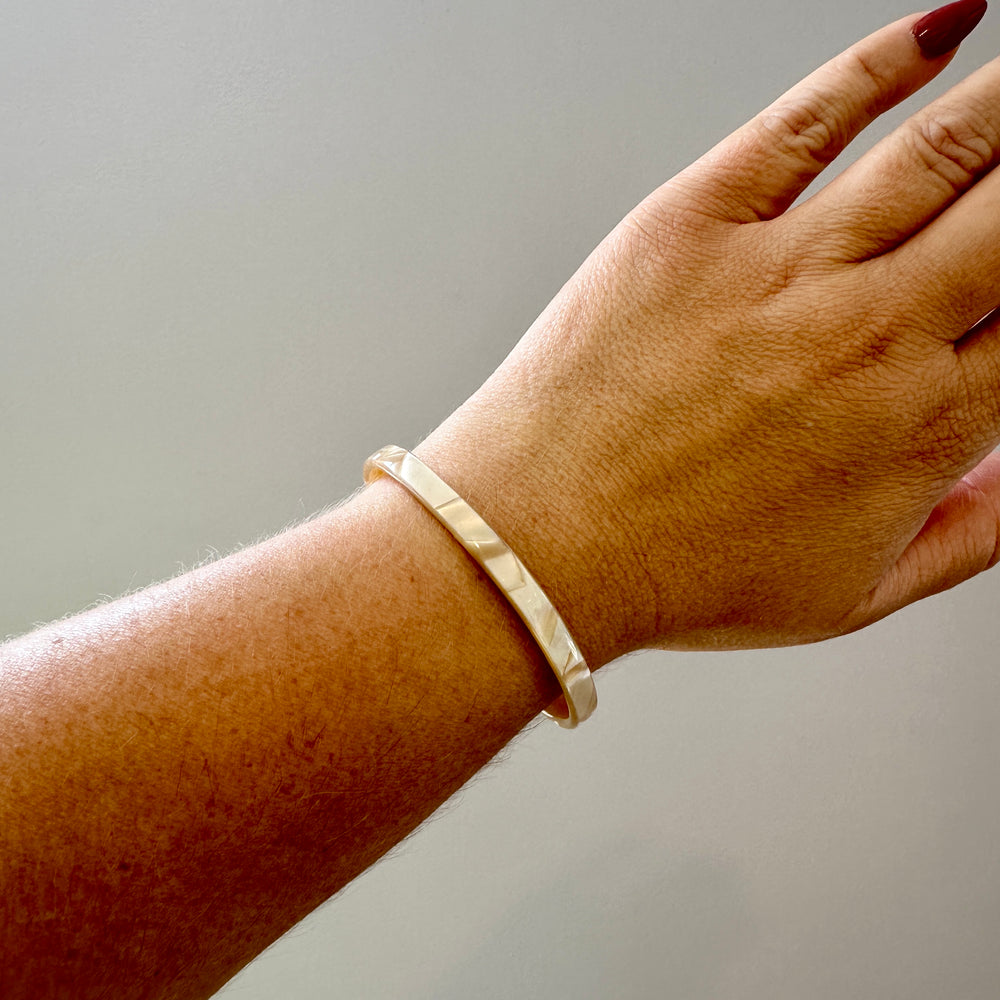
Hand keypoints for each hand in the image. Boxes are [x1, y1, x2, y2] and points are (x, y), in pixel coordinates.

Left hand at [418, 9, 999, 661]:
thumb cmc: (682, 576)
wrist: (545, 547)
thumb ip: (965, 536)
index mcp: (920, 426)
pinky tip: (941, 29)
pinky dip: (881, 63)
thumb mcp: (848, 594)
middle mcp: (870, 335)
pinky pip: (807, 121)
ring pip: (941, 150)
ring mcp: (780, 272)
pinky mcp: (693, 227)